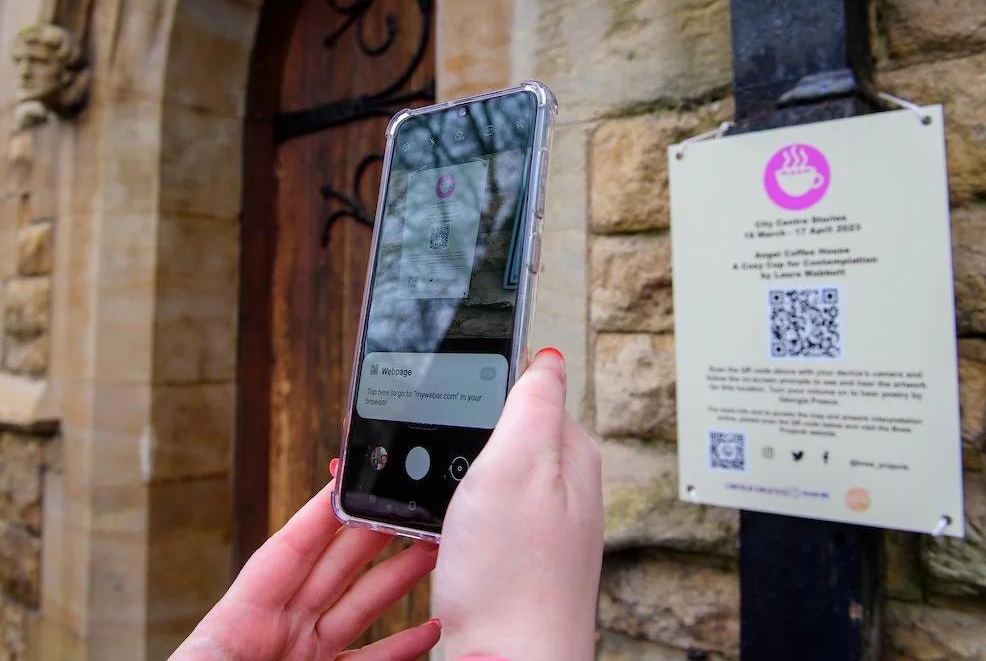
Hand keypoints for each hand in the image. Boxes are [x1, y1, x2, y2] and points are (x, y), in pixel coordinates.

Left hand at [170, 460, 439, 660]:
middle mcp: (274, 635)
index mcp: (241, 622)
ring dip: (397, 581)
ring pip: (356, 611)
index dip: (323, 513)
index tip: (357, 478)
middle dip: (374, 533)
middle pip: (331, 569)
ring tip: (436, 552)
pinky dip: (398, 646)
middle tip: (416, 503)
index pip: (288, 551)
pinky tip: (429, 627)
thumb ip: (288, 631)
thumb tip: (365, 610)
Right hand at [434, 348, 603, 659]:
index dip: (476, 391)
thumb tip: (548, 355)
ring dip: (446, 477)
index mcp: (568, 452)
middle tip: (417, 452)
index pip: (525, 390)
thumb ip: (533, 401)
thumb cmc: (512, 572)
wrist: (507, 659)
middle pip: (500, 434)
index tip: (440, 403)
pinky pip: (476, 516)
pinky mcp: (515, 557)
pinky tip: (435, 530)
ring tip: (417, 491)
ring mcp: (540, 524)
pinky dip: (449, 515)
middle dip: (456, 436)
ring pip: (483, 476)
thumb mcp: (519, 463)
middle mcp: (562, 486)